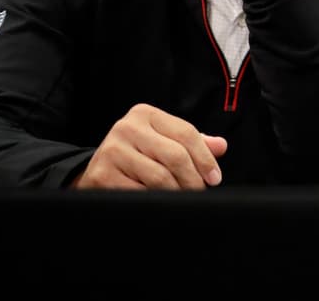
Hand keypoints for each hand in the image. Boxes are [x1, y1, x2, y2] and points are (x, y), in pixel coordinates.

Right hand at [71, 104, 226, 189]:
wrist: (97, 171)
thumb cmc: (138, 155)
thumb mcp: (164, 141)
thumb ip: (193, 142)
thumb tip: (221, 146)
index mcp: (145, 114)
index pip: (186, 133)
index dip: (205, 158)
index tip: (215, 178)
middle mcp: (126, 128)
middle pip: (175, 156)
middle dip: (193, 179)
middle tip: (199, 192)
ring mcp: (112, 151)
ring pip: (160, 177)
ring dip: (177, 193)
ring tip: (182, 199)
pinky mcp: (102, 176)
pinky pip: (140, 193)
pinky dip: (155, 201)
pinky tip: (160, 203)